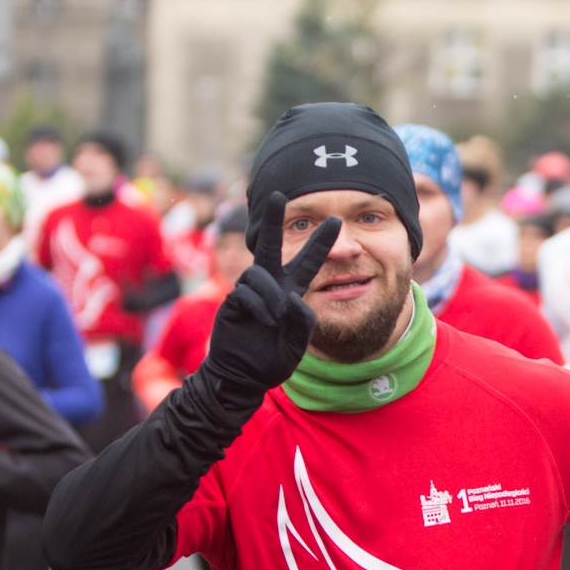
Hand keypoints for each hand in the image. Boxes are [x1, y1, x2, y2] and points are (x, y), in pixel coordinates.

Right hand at [199, 191, 341, 402]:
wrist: (244, 375)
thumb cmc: (272, 359)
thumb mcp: (298, 343)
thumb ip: (302, 323)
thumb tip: (293, 299)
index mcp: (291, 290)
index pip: (309, 261)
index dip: (321, 242)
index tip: (337, 221)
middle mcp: (270, 285)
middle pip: (272, 245)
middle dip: (274, 219)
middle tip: (278, 194)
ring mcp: (249, 291)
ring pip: (259, 272)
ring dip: (271, 292)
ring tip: (278, 315)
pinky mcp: (232, 301)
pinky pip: (245, 291)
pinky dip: (259, 305)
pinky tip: (266, 320)